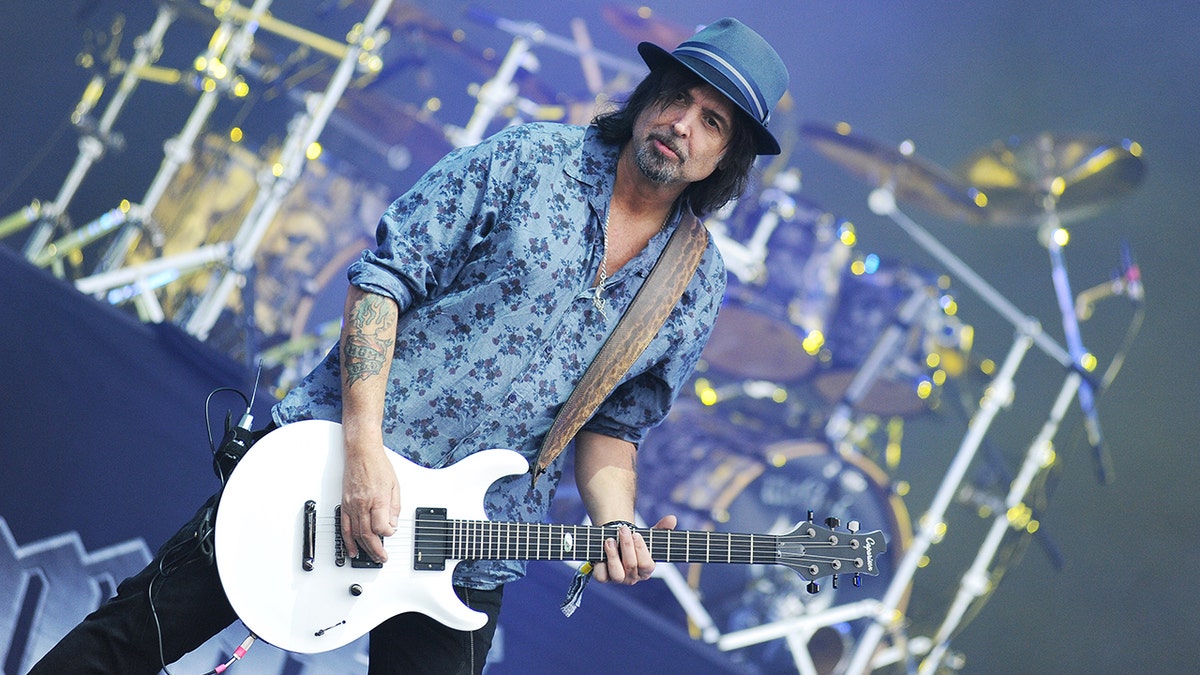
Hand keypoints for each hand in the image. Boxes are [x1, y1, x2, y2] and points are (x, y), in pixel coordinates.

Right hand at [340, 444, 400, 562]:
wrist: (361, 454)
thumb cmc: (378, 466)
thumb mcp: (395, 486)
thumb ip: (394, 508)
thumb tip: (392, 525)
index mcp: (378, 499)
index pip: (382, 526)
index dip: (388, 533)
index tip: (391, 533)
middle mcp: (363, 504)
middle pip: (368, 534)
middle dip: (375, 549)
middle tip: (381, 558)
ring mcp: (352, 505)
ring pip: (356, 533)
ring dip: (363, 548)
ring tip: (370, 556)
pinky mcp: (345, 504)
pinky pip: (344, 526)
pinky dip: (348, 540)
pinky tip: (352, 549)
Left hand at [592, 514, 676, 584]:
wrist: (617, 542)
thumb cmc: (635, 541)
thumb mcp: (649, 534)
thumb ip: (662, 528)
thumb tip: (672, 519)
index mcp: (646, 570)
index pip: (647, 566)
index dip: (641, 550)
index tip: (636, 534)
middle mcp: (632, 577)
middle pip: (631, 566)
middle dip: (627, 546)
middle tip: (623, 529)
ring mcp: (618, 579)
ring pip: (617, 574)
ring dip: (613, 555)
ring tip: (610, 540)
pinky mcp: (604, 578)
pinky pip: (601, 576)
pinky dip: (600, 564)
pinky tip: (602, 550)